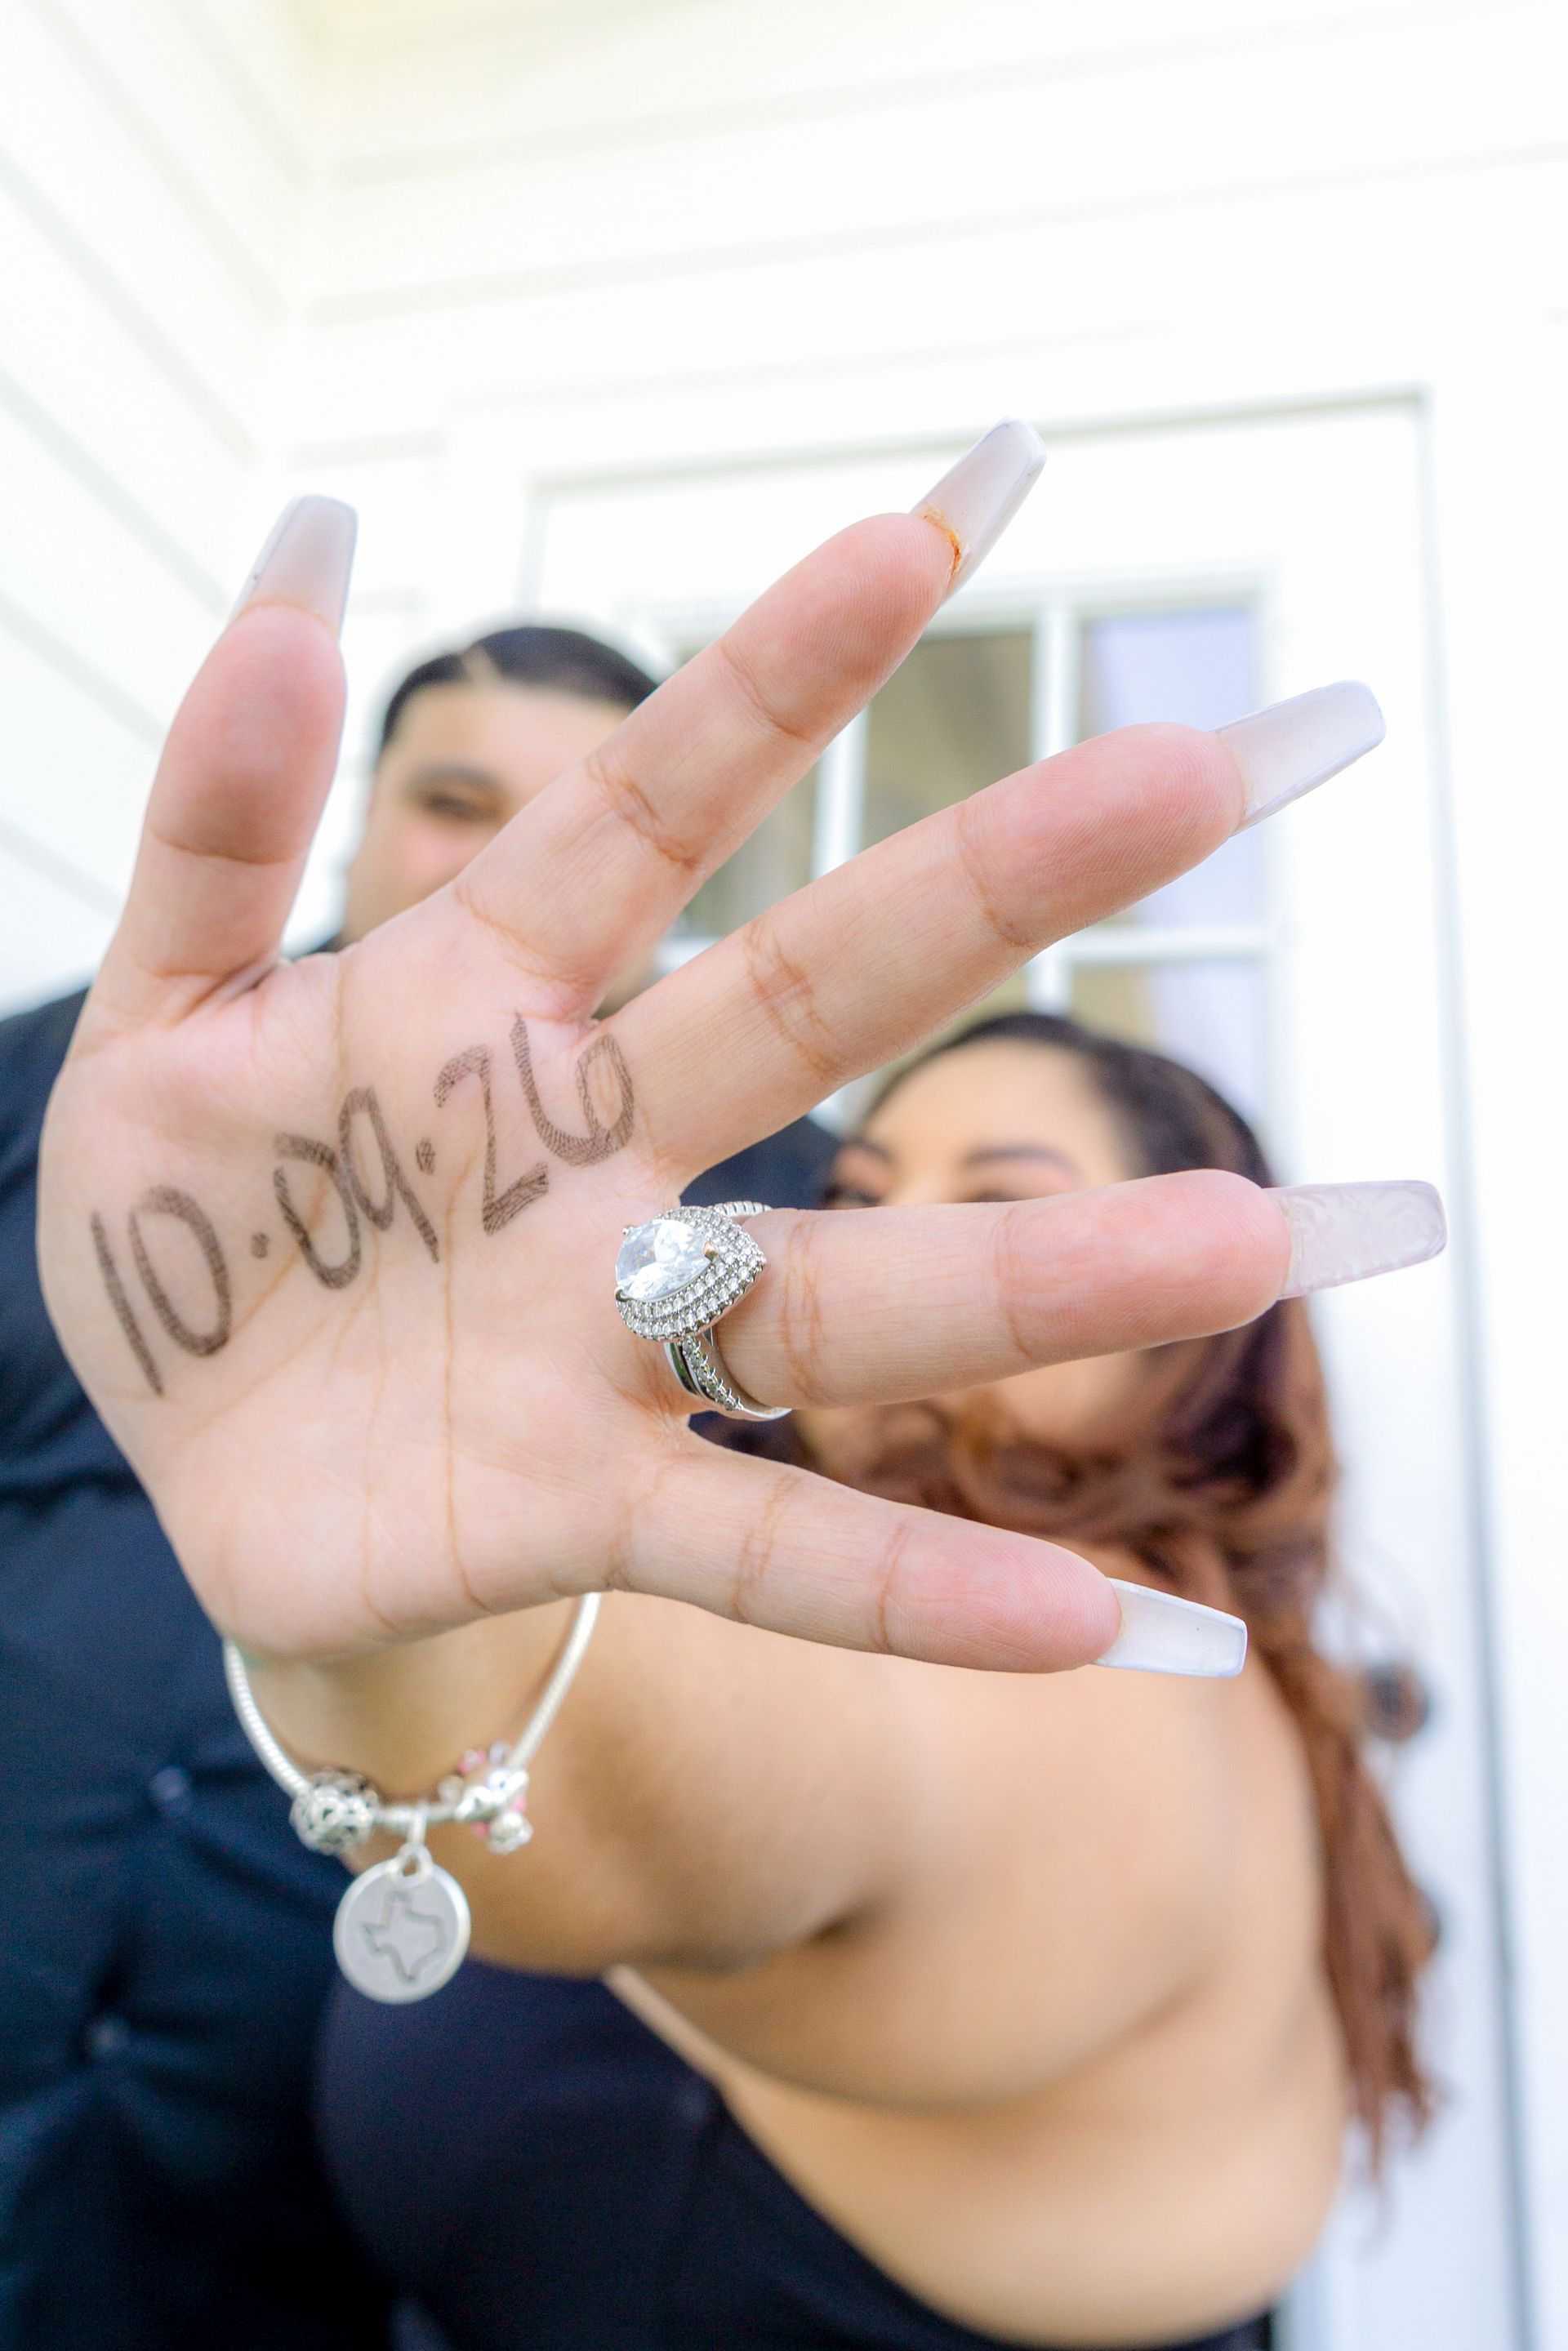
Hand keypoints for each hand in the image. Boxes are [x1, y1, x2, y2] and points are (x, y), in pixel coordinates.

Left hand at [37, 426, 1420, 1668]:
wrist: (202, 1462)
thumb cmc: (198, 1219)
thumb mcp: (162, 1010)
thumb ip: (220, 820)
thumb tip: (308, 564)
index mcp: (480, 998)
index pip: (647, 810)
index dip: (771, 679)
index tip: (932, 527)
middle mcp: (590, 1151)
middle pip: (808, 1001)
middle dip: (989, 888)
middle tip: (1201, 774)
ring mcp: (602, 1336)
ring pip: (841, 1289)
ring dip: (1037, 1275)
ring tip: (1243, 1243)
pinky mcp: (582, 1507)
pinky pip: (761, 1550)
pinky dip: (908, 1590)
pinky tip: (1082, 1625)